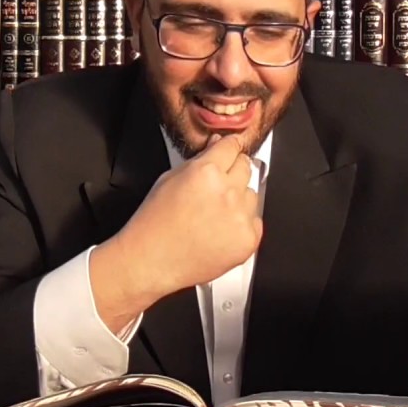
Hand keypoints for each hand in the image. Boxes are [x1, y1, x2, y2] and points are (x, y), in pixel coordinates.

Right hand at [91, 135, 262, 328]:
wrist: (152, 260)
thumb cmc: (154, 223)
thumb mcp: (169, 179)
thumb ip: (199, 160)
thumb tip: (218, 146)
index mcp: (206, 172)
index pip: (233, 146)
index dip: (230, 147)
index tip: (232, 149)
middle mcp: (227, 192)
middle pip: (246, 167)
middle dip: (233, 172)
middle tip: (215, 188)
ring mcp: (240, 217)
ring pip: (252, 195)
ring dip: (238, 199)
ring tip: (213, 214)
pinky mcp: (247, 240)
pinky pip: (255, 222)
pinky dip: (241, 224)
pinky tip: (219, 230)